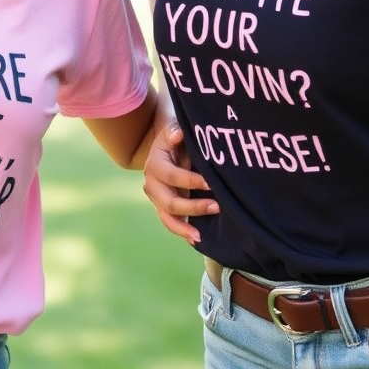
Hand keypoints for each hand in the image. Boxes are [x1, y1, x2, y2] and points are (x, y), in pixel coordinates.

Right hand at [142, 121, 217, 243]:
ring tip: (200, 237)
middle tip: (216, 207)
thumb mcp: (172, 129)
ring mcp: (156, 199)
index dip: (191, 181)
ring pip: (167, 218)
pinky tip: (195, 239)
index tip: (211, 184)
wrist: (164, 145)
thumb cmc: (175, 137)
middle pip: (170, 202)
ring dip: (184, 228)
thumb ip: (174, 132)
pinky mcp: (163, 207)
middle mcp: (151, 184)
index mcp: (154, 165)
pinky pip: (170, 222)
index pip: (173, 176)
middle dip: (193, 207)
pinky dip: (182, 231)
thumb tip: (177, 135)